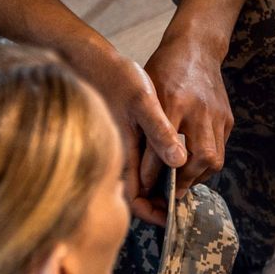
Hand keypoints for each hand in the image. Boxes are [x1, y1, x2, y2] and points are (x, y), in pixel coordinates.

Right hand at [64, 41, 186, 224]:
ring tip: (182, 181)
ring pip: (137, 180)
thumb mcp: (142, 101)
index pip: (134, 198)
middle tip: (184, 198)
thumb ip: (159, 131)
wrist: (90, 57)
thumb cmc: (115, 77)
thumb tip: (178, 161)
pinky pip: (136, 163)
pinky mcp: (120, 137)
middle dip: (158, 201)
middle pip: (136, 193)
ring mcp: (117, 148)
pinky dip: (153, 168)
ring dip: (158, 185)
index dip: (153, 212)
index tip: (172, 216)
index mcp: (121, 153)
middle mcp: (116, 156)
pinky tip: (171, 157)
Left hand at [144, 38, 233, 189]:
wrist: (196, 47)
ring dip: (197, 176)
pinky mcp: (226, 118)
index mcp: (172, 102)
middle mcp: (198, 110)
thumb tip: (137, 161)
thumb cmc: (163, 70)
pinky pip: (220, 149)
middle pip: (200, 158)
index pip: (163, 149)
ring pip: (214, 159)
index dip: (153, 173)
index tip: (144, 188)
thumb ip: (146, 126)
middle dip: (183, 181)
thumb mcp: (146, 93)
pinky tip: (192, 166)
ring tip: (181, 183)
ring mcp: (216, 114)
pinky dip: (206, 163)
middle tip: (169, 193)